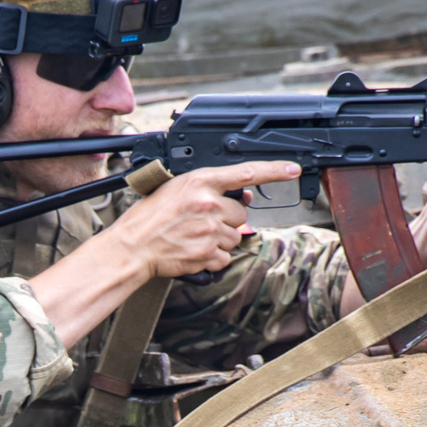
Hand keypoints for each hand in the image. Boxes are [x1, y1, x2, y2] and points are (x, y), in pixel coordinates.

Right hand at [104, 159, 300, 280]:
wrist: (133, 246)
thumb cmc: (150, 217)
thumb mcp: (177, 189)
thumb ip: (210, 189)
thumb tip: (243, 197)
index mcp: (200, 181)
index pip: (246, 172)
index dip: (274, 170)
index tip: (292, 170)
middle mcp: (208, 203)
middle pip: (241, 213)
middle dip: (227, 219)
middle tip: (202, 221)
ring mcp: (210, 230)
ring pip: (235, 236)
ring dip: (221, 239)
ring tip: (194, 236)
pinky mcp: (208, 253)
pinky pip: (225, 256)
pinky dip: (214, 257)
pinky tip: (194, 250)